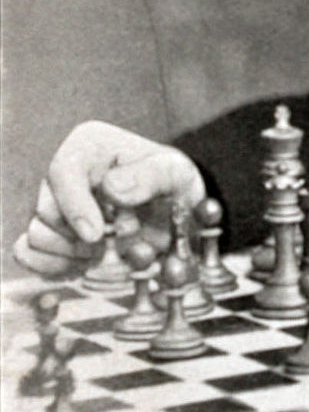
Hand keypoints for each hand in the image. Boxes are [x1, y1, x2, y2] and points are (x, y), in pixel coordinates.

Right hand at [13, 121, 205, 277]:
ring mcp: (53, 204)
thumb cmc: (172, 186)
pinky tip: (83, 264)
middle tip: (111, 243)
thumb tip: (111, 188)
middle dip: (79, 236)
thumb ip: (150, 175)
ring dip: (68, 254)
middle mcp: (64, 173)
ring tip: (101, 253)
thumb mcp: (176, 173)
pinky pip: (29, 253)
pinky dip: (53, 266)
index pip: (62, 172)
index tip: (96, 235)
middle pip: (46, 211)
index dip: (74, 206)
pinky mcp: (50, 233)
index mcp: (89, 145)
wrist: (176, 214)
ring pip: (35, 235)